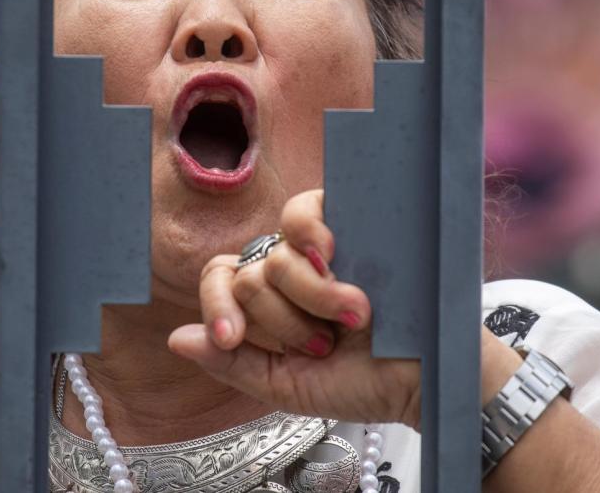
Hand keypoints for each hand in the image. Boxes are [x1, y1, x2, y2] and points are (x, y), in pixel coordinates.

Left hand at [167, 189, 421, 427]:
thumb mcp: (285, 386)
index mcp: (268, 300)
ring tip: (351, 319)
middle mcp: (288, 266)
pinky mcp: (347, 221)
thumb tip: (177, 338)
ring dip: (311, 301)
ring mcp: (318, 244)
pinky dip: (312, 243)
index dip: (218, 308)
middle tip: (323, 342)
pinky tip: (336, 266)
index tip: (234, 338)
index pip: (219, 278)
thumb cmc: (361, 382)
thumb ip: (232, 363)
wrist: (422, 379)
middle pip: (247, 277)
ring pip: (273, 257)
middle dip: (282, 322)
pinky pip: (301, 212)